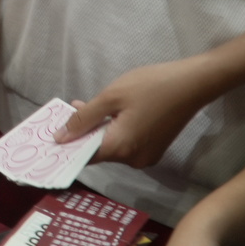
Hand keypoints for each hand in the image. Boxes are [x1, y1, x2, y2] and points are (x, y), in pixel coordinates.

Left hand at [59, 57, 214, 168]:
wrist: (192, 84)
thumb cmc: (149, 86)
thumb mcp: (111, 97)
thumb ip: (84, 119)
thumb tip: (60, 139)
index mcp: (121, 149)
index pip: (85, 156)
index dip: (69, 146)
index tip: (52, 136)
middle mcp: (133, 161)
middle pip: (100, 150)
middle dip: (84, 131)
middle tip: (72, 108)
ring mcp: (147, 157)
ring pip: (114, 146)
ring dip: (100, 128)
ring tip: (91, 104)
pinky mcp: (155, 149)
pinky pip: (128, 143)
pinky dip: (116, 130)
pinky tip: (112, 111)